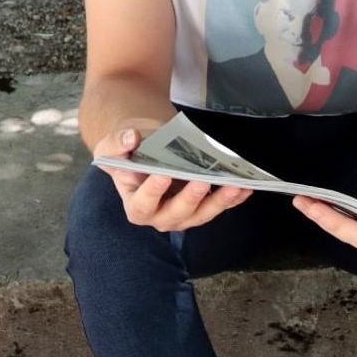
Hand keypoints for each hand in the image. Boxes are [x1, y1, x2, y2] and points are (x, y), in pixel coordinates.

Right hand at [94, 125, 252, 231]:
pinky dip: (234, 198)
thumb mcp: (110, 146)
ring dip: (220, 201)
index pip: (143, 204)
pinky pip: (220, 207)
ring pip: (203, 214)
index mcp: (137, 207)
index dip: (152, 192)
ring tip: (235, 185)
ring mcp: (184, 216)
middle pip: (177, 214)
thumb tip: (131, 138)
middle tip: (202, 181)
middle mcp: (161, 218)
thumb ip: (115, 143)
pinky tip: (246, 187)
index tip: (162, 175)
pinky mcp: (202, 209)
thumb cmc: (126, 152)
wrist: (143, 153)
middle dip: (191, 198)